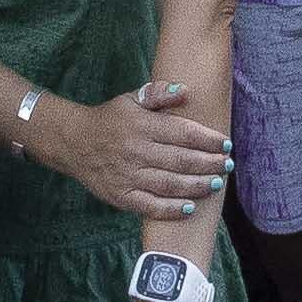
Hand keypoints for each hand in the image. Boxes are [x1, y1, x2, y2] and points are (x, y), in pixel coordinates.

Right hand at [25, 83, 229, 215]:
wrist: (73, 142)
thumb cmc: (110, 118)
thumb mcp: (131, 98)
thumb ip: (158, 93)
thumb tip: (185, 91)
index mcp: (142, 126)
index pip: (182, 133)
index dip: (208, 140)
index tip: (226, 144)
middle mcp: (136, 151)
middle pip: (180, 160)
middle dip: (208, 164)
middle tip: (227, 166)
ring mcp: (127, 176)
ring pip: (169, 185)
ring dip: (196, 186)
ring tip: (215, 185)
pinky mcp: (120, 196)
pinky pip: (150, 207)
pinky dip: (171, 210)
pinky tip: (189, 208)